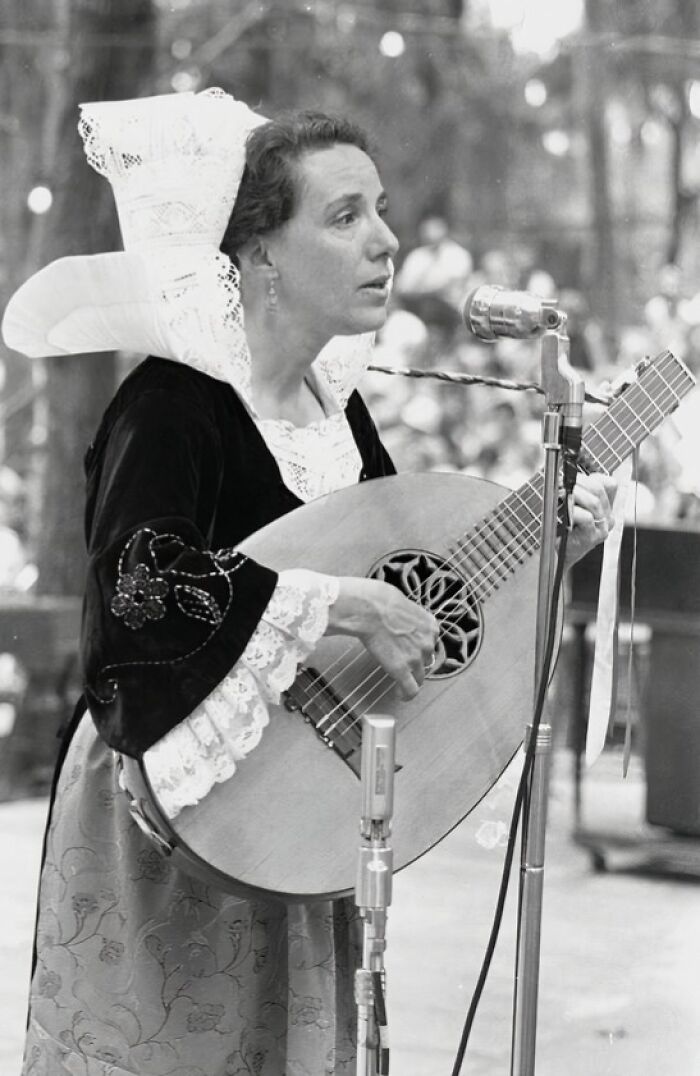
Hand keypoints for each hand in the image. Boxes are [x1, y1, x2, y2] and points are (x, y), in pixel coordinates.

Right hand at [327, 577, 438, 698]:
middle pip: (426, 662)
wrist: (370, 608)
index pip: (431, 645)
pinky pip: (410, 689)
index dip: (420, 650)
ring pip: (419, 677)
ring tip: (400, 682)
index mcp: (431, 627)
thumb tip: (402, 624)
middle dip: (415, 664)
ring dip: (410, 679)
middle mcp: (428, 643)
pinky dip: (406, 695)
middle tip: (403, 665)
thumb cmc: (381, 601)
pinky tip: (400, 695)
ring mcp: (416, 658)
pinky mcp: (402, 669)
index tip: (412, 653)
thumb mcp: (406, 606)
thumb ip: (410, 620)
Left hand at [564, 471, 617, 567]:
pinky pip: (587, 517)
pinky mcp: (593, 537)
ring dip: (575, 494)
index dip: (592, 477)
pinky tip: (563, 511)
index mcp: (605, 508)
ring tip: (561, 494)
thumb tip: (565, 475)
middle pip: (599, 489)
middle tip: (563, 482)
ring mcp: (603, 528)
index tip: (573, 477)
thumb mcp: (568, 507)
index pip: (609, 484)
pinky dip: (573, 511)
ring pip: (595, 501)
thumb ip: (574, 493)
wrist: (556, 557)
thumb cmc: (560, 530)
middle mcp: (607, 517)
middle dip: (580, 482)